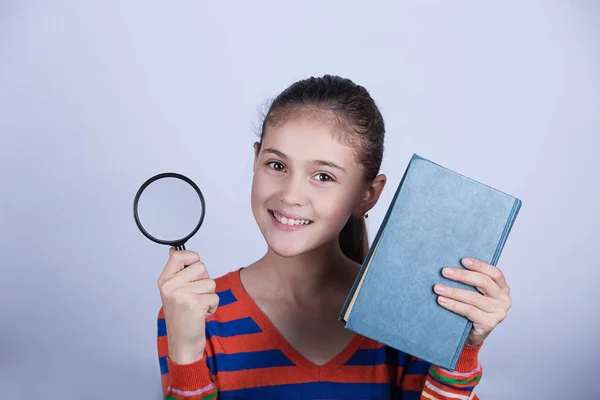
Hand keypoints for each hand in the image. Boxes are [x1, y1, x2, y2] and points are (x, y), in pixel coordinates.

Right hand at [157, 247, 218, 363]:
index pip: (179, 255)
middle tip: (195, 296)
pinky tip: (201, 314)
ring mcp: (181, 295)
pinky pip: (215, 297)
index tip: (193, 270)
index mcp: (164, 280)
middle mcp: (170, 286)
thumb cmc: (181, 316)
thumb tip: (174, 250)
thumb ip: (176, 271)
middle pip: (201, 267)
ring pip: (210, 282)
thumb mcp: (172, 292)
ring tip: (197, 306)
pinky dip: (212, 306)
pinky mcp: (194, 305)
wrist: (182, 343)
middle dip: (204, 281)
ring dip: (209, 295)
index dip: (192, 258)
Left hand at [433, 257, 511, 347]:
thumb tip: (451, 266)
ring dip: (453, 291)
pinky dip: (453, 305)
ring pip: (474, 298)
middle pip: (483, 282)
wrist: (473, 333)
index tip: (462, 260)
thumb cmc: (473, 308)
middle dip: (462, 275)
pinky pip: (469, 311)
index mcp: (502, 288)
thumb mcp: (476, 292)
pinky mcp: (489, 323)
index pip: (494, 272)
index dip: (479, 265)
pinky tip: (442, 300)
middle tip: (444, 271)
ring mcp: (498, 312)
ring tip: (438, 288)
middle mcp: (503, 299)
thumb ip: (472, 281)